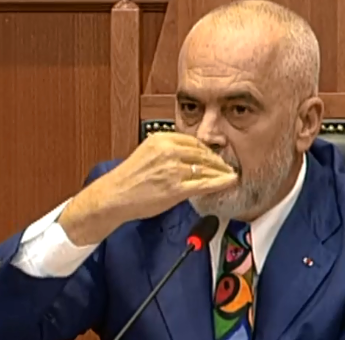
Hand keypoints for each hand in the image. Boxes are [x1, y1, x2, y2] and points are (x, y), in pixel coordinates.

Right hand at [59, 132, 236, 244]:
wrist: (113, 196)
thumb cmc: (128, 178)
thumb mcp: (147, 153)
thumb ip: (167, 151)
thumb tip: (189, 155)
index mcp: (161, 139)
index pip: (193, 141)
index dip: (208, 149)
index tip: (215, 156)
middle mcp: (168, 151)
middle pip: (203, 153)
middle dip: (218, 160)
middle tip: (227, 166)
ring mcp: (172, 170)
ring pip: (206, 168)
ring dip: (222, 172)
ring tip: (230, 175)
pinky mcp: (175, 188)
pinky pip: (204, 184)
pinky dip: (220, 183)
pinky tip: (229, 183)